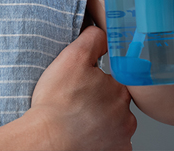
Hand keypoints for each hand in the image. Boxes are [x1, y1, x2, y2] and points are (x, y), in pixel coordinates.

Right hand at [29, 26, 135, 149]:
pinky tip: (85, 135)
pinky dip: (102, 140)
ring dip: (103, 122)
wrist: (46, 140)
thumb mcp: (73, 57)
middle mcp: (127, 116)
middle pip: (117, 104)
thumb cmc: (57, 103)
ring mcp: (122, 138)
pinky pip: (113, 144)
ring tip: (80, 120)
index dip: (100, 82)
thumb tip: (105, 34)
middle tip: (80, 104)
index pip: (118, 80)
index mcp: (121, 90)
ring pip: (116, 125)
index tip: (86, 87)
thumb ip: (94, 39)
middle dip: (103, 102)